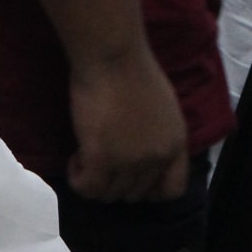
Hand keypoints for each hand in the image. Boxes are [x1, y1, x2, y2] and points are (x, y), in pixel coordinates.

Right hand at [66, 42, 188, 204]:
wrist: (113, 56)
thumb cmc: (134, 71)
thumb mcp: (164, 109)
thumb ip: (158, 136)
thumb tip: (140, 154)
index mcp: (175, 144)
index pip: (172, 190)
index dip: (150, 190)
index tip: (132, 177)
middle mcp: (156, 158)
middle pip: (134, 194)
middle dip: (115, 182)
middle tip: (101, 161)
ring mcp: (129, 162)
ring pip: (109, 195)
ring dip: (94, 179)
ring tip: (85, 156)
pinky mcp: (101, 160)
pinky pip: (87, 188)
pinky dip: (78, 179)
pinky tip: (75, 159)